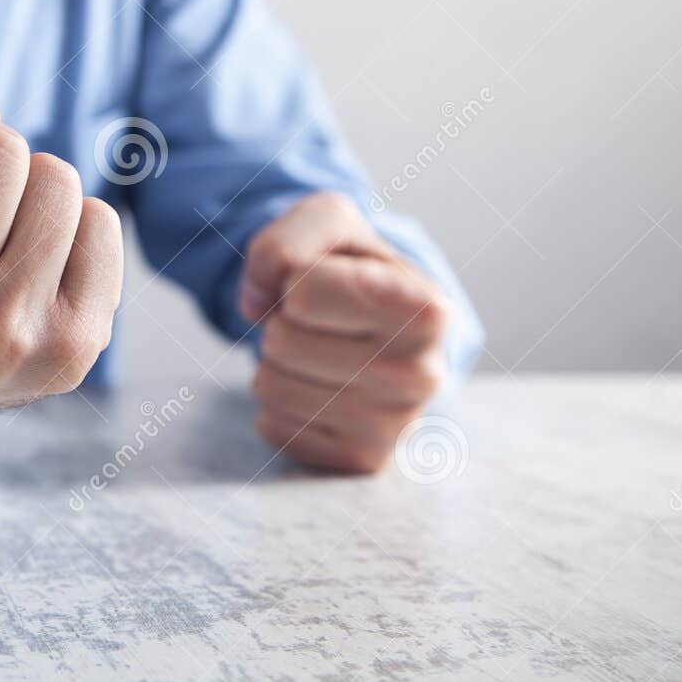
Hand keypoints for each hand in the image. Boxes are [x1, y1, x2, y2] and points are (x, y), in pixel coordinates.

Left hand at [239, 192, 448, 472]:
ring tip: (319, 352)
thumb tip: (254, 303)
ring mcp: (395, 426)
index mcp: (427, 310)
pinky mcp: (361, 459)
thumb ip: (283, 239)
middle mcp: (423, 375)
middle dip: (284, 322)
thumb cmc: (354, 268)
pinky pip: (270, 425)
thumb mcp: (327, 222)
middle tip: (320, 323)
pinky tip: (318, 387)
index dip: (297, 278)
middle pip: (281, 340)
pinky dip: (278, 402)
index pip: (302, 289)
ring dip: (278, 362)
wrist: (380, 326)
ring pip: (269, 386)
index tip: (326, 281)